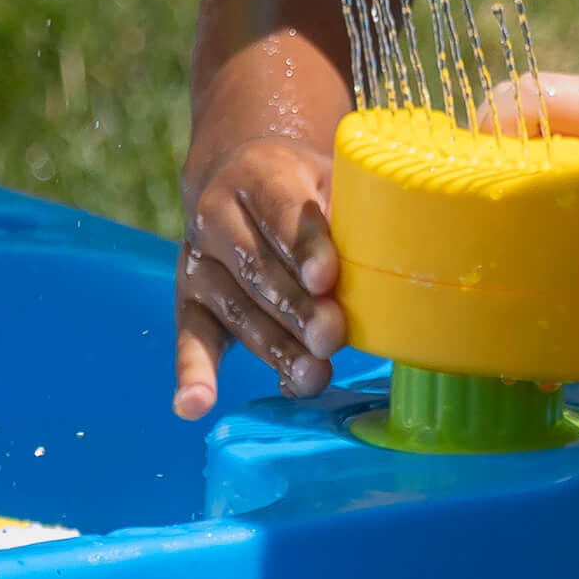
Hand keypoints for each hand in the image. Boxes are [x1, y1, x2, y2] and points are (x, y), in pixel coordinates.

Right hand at [174, 124, 343, 412]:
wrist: (244, 179)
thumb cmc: (307, 188)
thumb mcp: (330, 180)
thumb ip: (347, 217)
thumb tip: (389, 261)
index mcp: (259, 173)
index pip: (282, 212)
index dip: (305, 248)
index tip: (326, 279)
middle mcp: (217, 216)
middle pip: (259, 269)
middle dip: (297, 308)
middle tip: (332, 336)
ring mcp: (199, 262)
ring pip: (238, 310)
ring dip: (274, 347)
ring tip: (311, 375)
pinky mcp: (189, 304)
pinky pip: (191, 341)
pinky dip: (193, 375)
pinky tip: (196, 404)